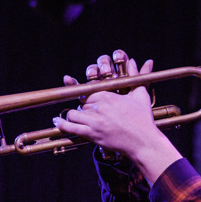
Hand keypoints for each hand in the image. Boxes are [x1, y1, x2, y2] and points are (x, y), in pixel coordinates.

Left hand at [56, 49, 182, 183]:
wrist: (143, 141)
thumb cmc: (143, 119)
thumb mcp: (140, 94)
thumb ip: (135, 76)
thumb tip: (134, 60)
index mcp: (107, 95)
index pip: (88, 92)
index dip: (87, 96)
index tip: (84, 97)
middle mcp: (98, 106)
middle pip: (81, 103)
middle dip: (84, 107)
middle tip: (90, 113)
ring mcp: (94, 121)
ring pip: (73, 113)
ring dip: (73, 115)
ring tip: (74, 117)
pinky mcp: (92, 134)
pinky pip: (71, 127)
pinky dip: (62, 124)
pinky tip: (57, 122)